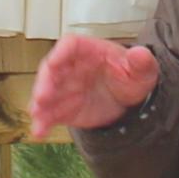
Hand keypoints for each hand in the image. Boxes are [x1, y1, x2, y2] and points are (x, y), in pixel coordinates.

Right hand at [29, 32, 159, 138]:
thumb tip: (141, 53)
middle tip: (42, 97)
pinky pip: (49, 114)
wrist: (128, 101)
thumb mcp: (141, 70)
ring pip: (46, 92)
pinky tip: (39, 132)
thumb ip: (141, 62)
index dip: (60, 53)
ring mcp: (64, 88)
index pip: (71, 46)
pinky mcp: (62, 108)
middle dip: (44, 82)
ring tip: (37, 115)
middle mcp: (71, 67)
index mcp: (89, 51)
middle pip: (51, 69)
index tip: (54, 62)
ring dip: (39, 103)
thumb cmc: (130, 76)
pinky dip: (43, 122)